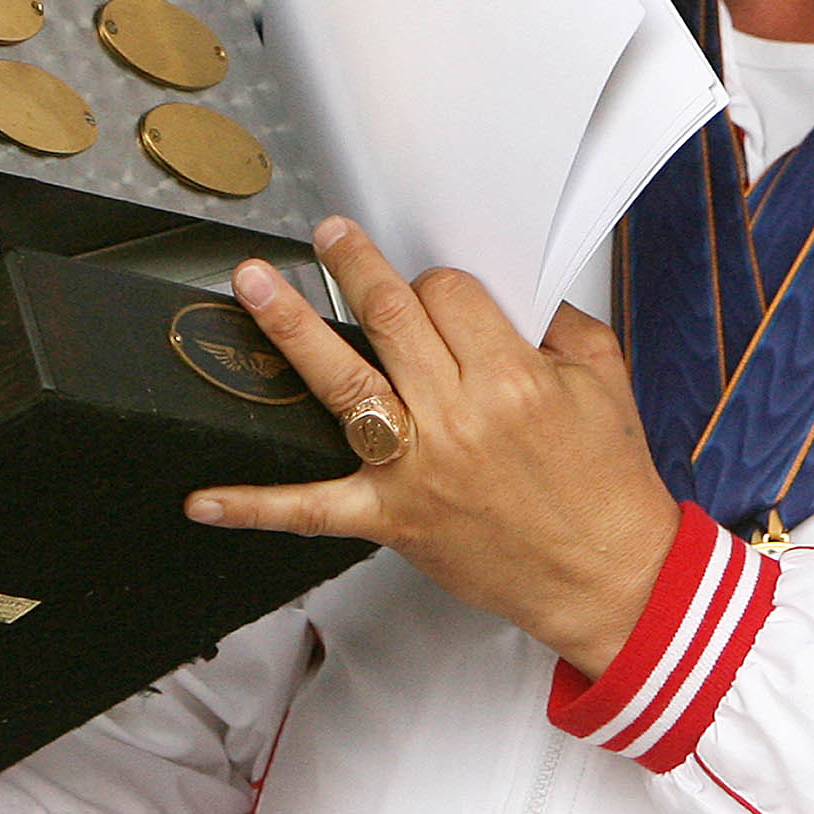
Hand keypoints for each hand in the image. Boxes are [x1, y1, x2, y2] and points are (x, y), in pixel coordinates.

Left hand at [188, 217, 681, 676]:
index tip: (430, 288)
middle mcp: (458, 419)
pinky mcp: (392, 519)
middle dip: (351, 265)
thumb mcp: (603, 380)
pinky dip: (255, 506)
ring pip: (341, 383)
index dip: (433, 281)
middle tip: (324, 236)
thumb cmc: (608, 484)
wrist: (609, 577)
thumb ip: (558, 323)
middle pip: (389, 319)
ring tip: (254, 287)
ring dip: (291, 329)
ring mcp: (417, 470)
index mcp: (512, 379)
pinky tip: (204, 499)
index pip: (448, 295)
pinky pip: (313, 510)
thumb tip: (512, 289)